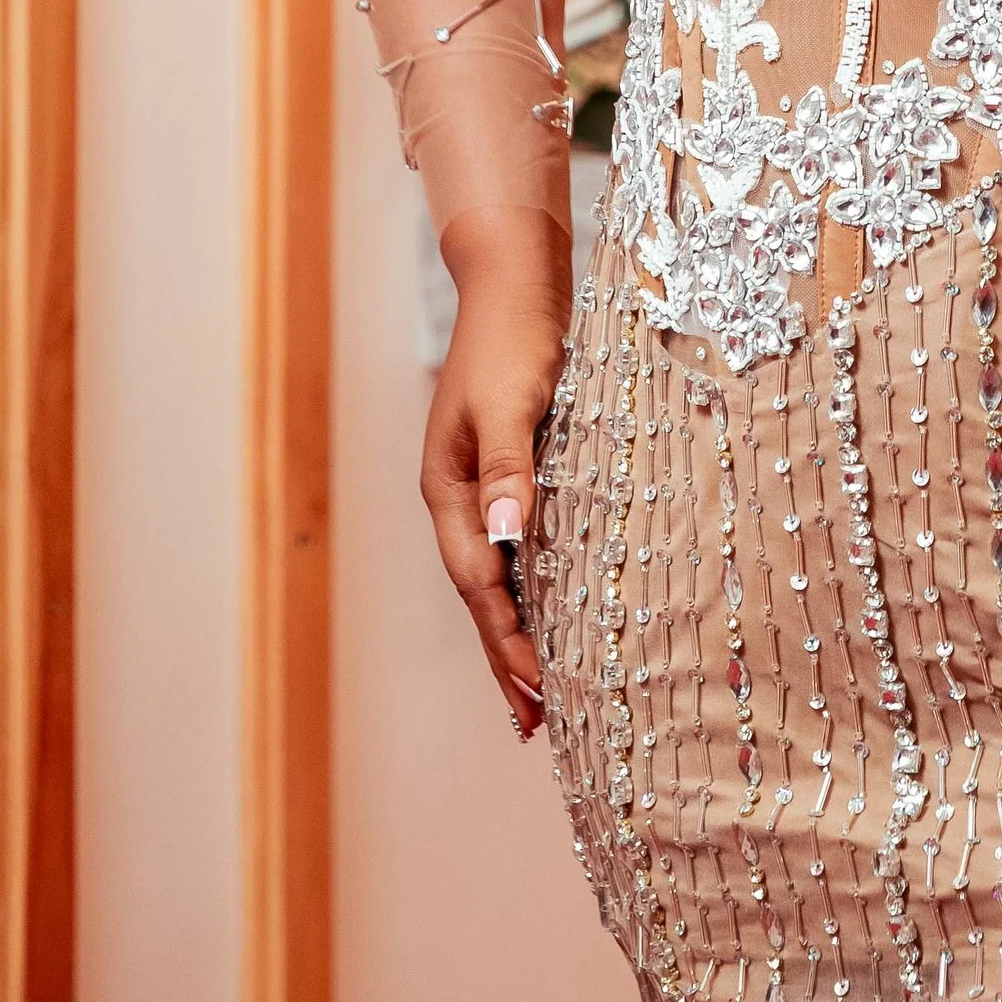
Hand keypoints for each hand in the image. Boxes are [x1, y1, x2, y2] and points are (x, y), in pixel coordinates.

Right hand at [422, 204, 571, 743]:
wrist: (516, 278)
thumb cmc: (516, 335)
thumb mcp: (513, 401)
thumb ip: (511, 468)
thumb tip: (507, 537)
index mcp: (449, 488)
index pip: (481, 584)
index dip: (510, 641)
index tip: (539, 693)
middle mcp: (458, 496)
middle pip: (481, 593)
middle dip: (505, 658)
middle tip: (533, 724)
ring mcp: (480, 484)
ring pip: (497, 576)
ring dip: (516, 631)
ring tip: (538, 689)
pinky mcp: (509, 468)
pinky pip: (517, 547)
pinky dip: (531, 586)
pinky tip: (552, 606)